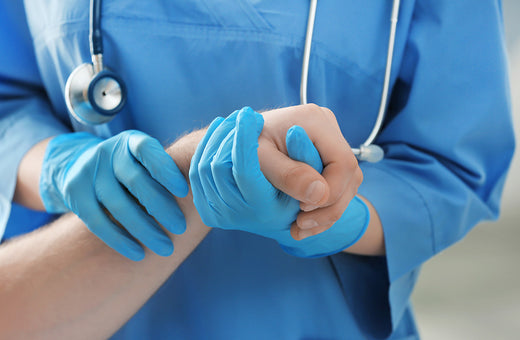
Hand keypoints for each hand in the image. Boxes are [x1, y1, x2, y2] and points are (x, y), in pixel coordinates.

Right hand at [40, 130, 188, 260]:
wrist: (80, 165)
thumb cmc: (130, 167)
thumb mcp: (144, 160)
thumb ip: (164, 171)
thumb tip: (201, 195)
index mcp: (130, 141)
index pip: (147, 151)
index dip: (166, 170)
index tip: (185, 192)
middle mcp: (108, 152)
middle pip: (136, 181)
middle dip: (161, 207)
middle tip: (181, 228)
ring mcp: (88, 172)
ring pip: (119, 206)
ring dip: (144, 230)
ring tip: (165, 248)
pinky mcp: (74, 193)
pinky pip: (98, 222)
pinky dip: (120, 240)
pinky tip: (138, 253)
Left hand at [190, 107, 367, 256]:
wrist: (235, 139)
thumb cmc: (244, 146)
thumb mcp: (260, 160)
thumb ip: (287, 174)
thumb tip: (320, 194)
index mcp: (315, 120)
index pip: (343, 164)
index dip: (329, 192)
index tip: (302, 208)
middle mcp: (328, 128)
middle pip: (348, 176)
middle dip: (328, 208)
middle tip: (299, 225)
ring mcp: (330, 143)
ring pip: (346, 186)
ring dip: (326, 213)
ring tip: (298, 228)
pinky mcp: (328, 158)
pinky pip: (337, 188)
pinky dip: (322, 209)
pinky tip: (303, 222)